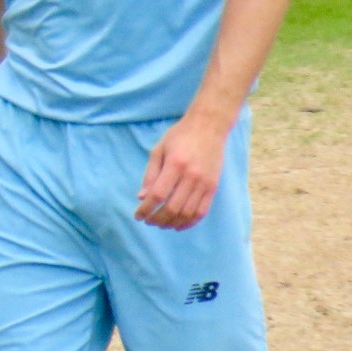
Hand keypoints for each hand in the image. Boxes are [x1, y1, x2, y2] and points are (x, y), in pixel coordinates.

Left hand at [134, 113, 226, 229]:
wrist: (209, 126)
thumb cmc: (181, 135)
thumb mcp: (159, 149)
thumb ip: (150, 174)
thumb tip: (142, 197)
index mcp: (175, 164)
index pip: (158, 194)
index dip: (146, 209)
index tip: (138, 216)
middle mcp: (191, 176)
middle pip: (172, 207)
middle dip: (157, 219)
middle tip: (148, 221)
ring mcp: (204, 183)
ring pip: (187, 213)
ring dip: (171, 223)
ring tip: (161, 224)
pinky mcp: (213, 187)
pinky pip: (202, 212)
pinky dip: (189, 222)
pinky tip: (178, 224)